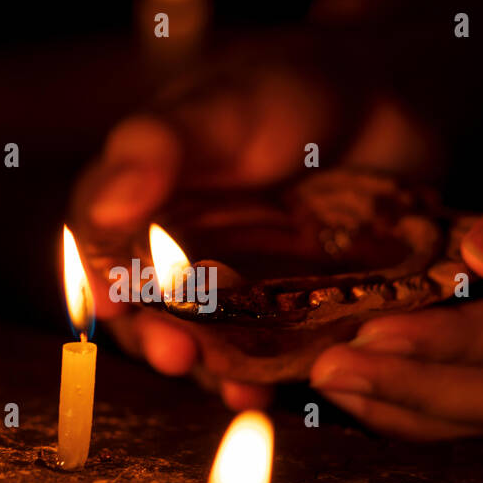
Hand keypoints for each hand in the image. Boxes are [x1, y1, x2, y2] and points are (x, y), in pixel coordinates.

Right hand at [69, 39, 442, 409]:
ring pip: (199, 341)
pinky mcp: (282, 314)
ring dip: (206, 371)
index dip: (97, 279)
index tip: (110, 305)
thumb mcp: (223, 107)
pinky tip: (265, 393)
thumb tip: (101, 210)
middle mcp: (173, 249)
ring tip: (229, 388)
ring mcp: (227, 287)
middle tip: (174, 355)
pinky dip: (259, 378)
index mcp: (139, 195)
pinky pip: (260, 356)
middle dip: (155, 338)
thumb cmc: (289, 88)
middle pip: (144, 309)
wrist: (386, 101)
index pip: (96, 244)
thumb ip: (160, 148)